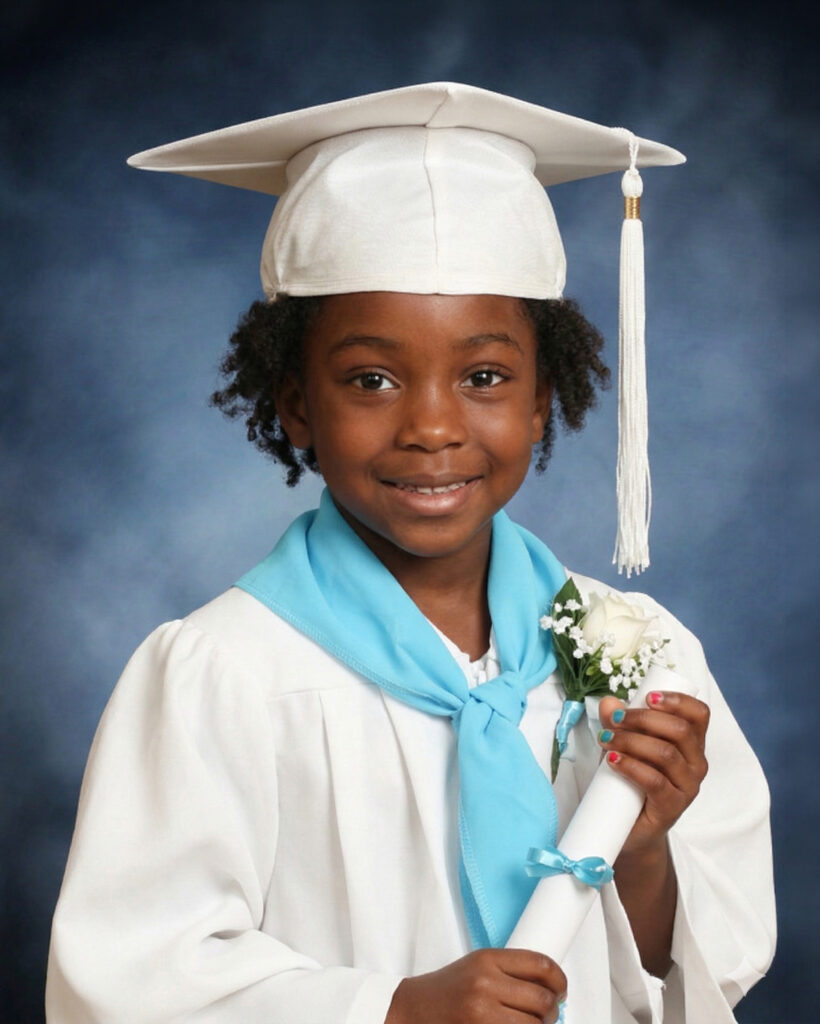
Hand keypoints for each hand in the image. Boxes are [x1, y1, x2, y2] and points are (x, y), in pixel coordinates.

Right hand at [385, 948, 565, 1023]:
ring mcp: (482, 1012)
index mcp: (488, 959)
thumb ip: (510, 970)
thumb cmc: (448, 989)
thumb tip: (550, 985)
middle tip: (548, 1013)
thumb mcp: (478, 966)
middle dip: (552, 1010)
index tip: (561, 988)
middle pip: (542, 998)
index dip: (560, 980)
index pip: (541, 964)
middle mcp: (486, 983)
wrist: (413, 1009)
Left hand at [598, 690, 709, 855]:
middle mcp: (696, 763)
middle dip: (643, 719)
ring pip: (666, 754)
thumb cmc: (631, 778)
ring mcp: (687, 787)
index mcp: (691, 743)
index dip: (677, 700)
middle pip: (680, 730)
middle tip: (615, 720)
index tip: (648, 696)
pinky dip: (631, 766)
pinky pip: (656, 782)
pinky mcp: (673, 807)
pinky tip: (613, 760)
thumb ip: (617, 721)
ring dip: (631, 741)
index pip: (699, 714)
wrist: (630, 826)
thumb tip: (609, 702)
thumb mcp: (624, 743)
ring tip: (606, 740)